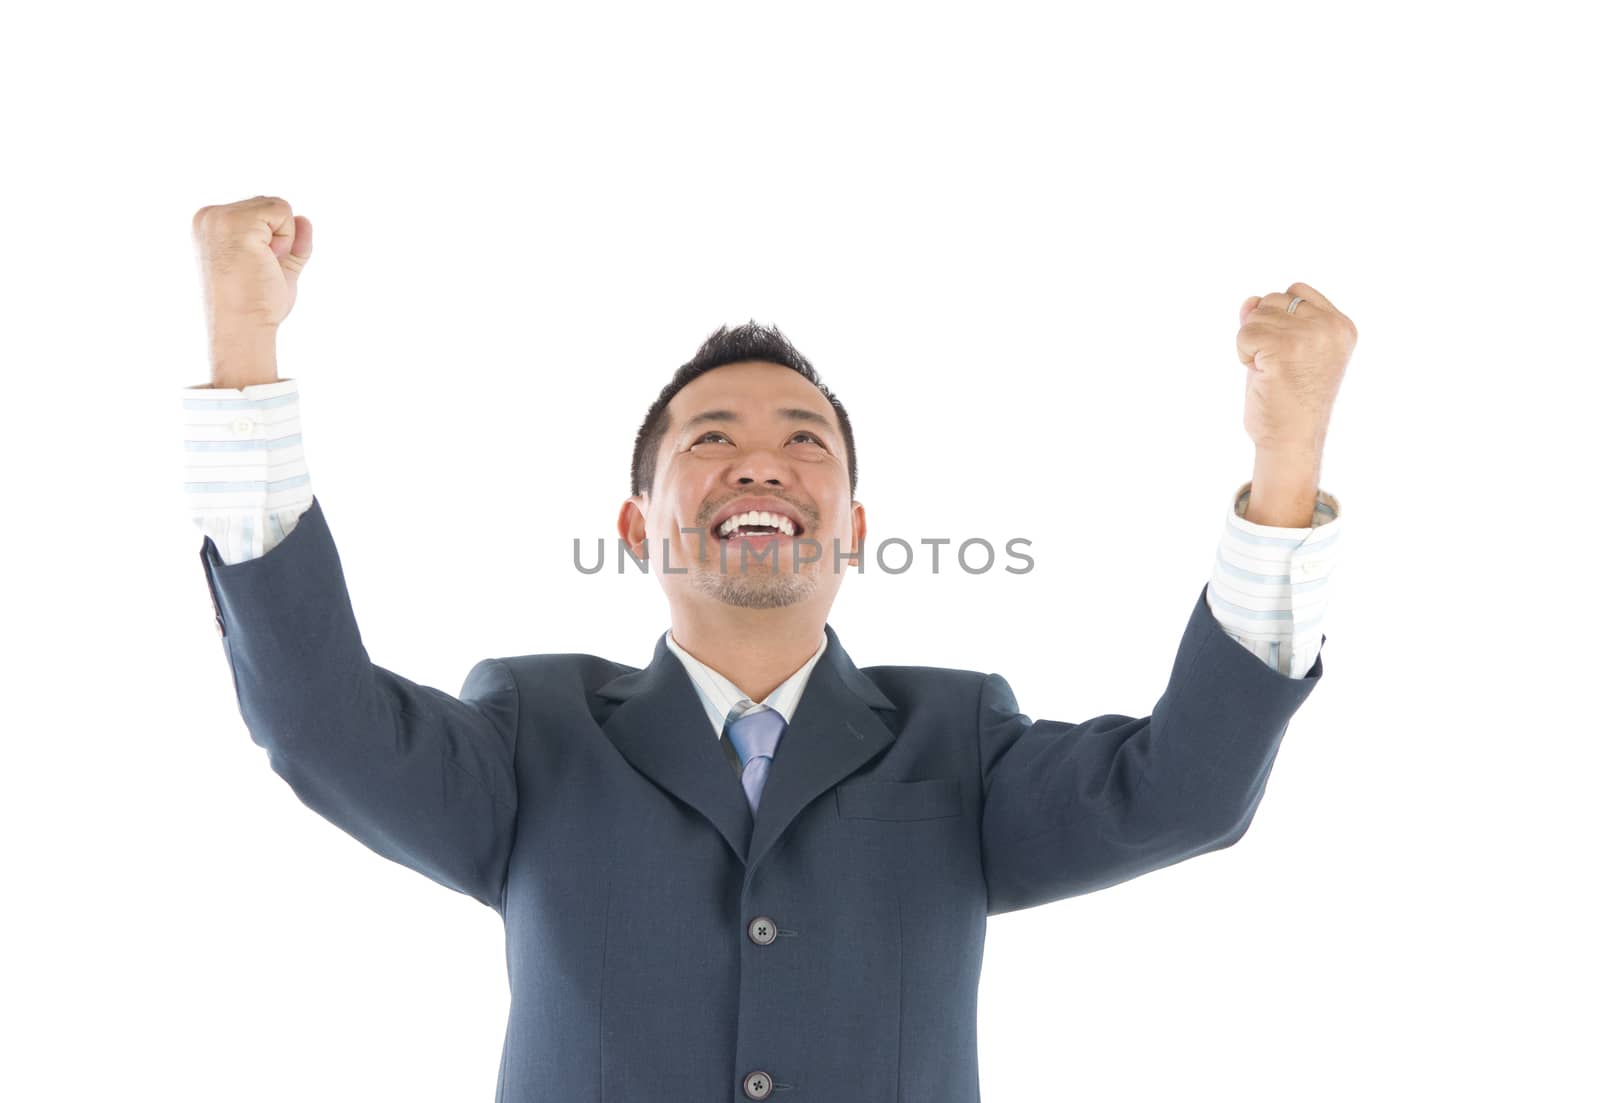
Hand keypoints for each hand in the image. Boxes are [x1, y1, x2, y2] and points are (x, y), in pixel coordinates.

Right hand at [191, 196, 313, 337]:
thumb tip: (305, 219)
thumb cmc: (257, 306)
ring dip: (283, 239)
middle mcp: (209, 216)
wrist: (244, 328)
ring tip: (261, 265)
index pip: (259, 212)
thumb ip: (292, 244)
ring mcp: (218, 218)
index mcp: (211, 225)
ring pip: (278, 206)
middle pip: (270, 204)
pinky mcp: (235, 223)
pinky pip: (282, 211)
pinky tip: (266, 259)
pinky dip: (286, 238)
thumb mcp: (279, 268)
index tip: (256, 267)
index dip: (274, 240)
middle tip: (260, 268)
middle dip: (279, 238)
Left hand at [1236, 281, 1355, 455]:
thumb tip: (1249, 301)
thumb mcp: (1287, 350)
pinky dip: (1243, 354)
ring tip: (1271, 371)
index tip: (1288, 351)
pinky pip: (1245, 333)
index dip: (1279, 318)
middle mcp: (1331, 327)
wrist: (1291, 439)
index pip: (1296, 291)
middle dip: (1263, 331)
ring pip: (1256, 315)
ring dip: (1252, 344)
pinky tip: (1262, 375)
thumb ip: (1273, 320)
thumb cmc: (1289, 400)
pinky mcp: (1285, 348)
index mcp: (1342, 326)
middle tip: (1278, 365)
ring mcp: (1310, 336)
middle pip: (1273, 299)